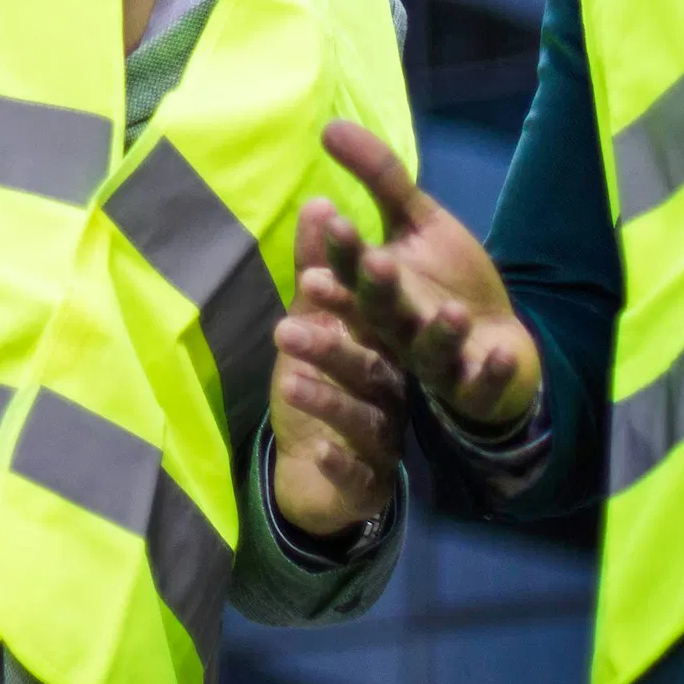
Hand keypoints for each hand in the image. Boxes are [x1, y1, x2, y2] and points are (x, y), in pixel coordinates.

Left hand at [270, 202, 410, 537]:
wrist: (316, 470)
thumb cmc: (323, 386)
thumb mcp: (314, 325)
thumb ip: (318, 270)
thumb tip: (318, 202)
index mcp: (382, 351)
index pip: (368, 319)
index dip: (349, 290)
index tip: (323, 263)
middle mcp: (390, 393)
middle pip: (371, 366)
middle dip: (346, 340)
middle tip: (318, 310)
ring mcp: (382, 439)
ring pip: (362, 417)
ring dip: (332, 397)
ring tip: (294, 378)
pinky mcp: (368, 481)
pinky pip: (355, 472)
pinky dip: (337, 462)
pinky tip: (318, 450)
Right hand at [308, 120, 540, 437]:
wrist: (491, 338)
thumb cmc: (444, 280)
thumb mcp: (417, 222)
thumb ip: (379, 178)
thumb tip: (328, 126)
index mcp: (376, 291)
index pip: (352, 269)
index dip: (345, 249)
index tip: (335, 220)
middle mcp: (398, 328)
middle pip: (382, 312)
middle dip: (374, 291)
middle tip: (376, 263)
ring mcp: (436, 360)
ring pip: (430, 351)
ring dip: (438, 334)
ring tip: (450, 313)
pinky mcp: (474, 386)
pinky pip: (482, 385)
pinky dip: (493, 373)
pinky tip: (503, 354)